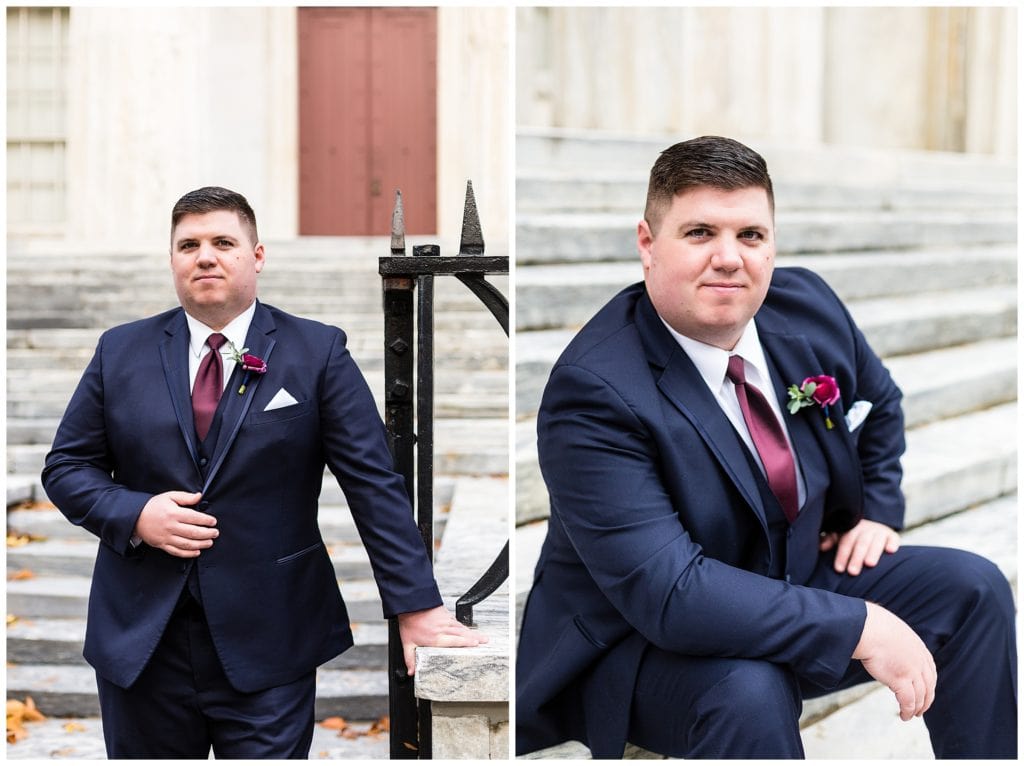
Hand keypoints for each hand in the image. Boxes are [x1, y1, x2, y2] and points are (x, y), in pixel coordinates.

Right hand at [133, 491, 217, 557]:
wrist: (135, 517)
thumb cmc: (154, 506)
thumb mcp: (169, 496)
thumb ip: (185, 497)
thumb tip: (199, 496)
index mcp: (173, 513)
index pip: (194, 518)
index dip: (206, 520)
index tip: (213, 522)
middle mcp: (170, 526)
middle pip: (193, 532)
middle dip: (207, 533)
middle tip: (215, 533)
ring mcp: (166, 537)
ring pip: (186, 544)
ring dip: (200, 544)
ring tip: (210, 542)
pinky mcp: (162, 545)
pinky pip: (176, 551)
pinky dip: (188, 553)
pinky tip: (196, 552)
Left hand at [396, 605, 488, 675]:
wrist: (411, 602)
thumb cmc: (410, 621)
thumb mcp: (407, 642)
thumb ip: (410, 658)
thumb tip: (411, 672)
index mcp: (436, 638)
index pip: (454, 641)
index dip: (466, 642)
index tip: (475, 644)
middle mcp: (443, 629)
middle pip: (462, 634)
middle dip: (475, 638)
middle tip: (485, 641)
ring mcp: (446, 620)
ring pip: (462, 628)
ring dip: (473, 632)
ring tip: (483, 637)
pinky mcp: (446, 614)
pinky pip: (458, 622)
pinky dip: (465, 626)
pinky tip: (470, 630)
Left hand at [820, 519, 899, 574]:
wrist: (872, 530)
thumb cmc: (852, 537)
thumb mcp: (840, 535)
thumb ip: (830, 540)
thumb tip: (821, 546)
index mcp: (851, 528)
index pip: (846, 542)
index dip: (842, 555)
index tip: (839, 569)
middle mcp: (866, 528)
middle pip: (860, 543)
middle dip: (856, 558)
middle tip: (853, 572)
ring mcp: (879, 531)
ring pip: (876, 541)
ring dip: (873, 552)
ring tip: (869, 564)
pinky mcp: (892, 535)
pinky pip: (893, 538)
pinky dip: (892, 543)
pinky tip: (890, 551)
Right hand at [853, 602, 935, 720]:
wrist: (865, 628)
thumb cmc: (871, 624)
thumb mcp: (892, 629)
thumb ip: (896, 640)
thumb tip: (885, 641)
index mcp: (919, 647)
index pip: (930, 671)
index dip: (929, 684)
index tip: (925, 691)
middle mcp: (919, 661)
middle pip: (929, 686)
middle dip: (926, 699)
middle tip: (921, 708)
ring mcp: (912, 671)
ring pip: (920, 696)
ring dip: (917, 708)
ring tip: (911, 715)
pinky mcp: (900, 681)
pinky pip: (908, 702)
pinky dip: (908, 711)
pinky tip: (904, 716)